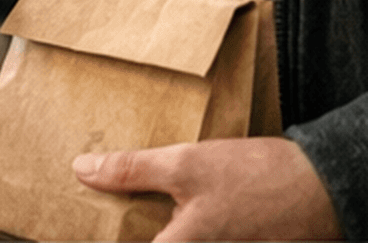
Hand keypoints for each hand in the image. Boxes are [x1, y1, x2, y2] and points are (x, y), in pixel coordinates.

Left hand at [72, 138, 343, 240]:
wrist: (323, 186)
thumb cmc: (258, 180)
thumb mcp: (186, 165)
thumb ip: (132, 171)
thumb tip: (82, 170)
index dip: (101, 234)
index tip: (76, 225)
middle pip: (147, 238)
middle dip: (122, 224)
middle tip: (97, 200)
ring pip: (164, 235)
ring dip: (148, 221)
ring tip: (121, 198)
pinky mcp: (228, 242)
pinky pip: (184, 234)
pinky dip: (169, 220)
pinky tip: (162, 200)